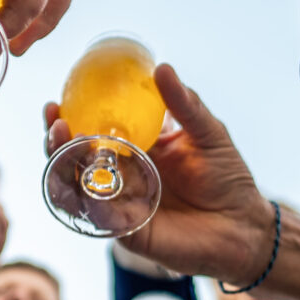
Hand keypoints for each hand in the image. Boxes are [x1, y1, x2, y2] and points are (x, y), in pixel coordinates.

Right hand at [43, 64, 275, 284]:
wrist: (245, 226)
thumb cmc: (228, 179)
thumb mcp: (207, 133)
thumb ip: (184, 105)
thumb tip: (161, 69)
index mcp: (136, 149)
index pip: (93, 131)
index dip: (70, 118)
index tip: (56, 103)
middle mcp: (122, 176)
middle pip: (75, 159)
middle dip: (56, 141)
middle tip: (55, 122)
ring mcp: (121, 204)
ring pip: (78, 187)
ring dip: (63, 166)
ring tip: (61, 142)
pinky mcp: (127, 231)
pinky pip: (99, 215)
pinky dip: (87, 197)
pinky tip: (85, 179)